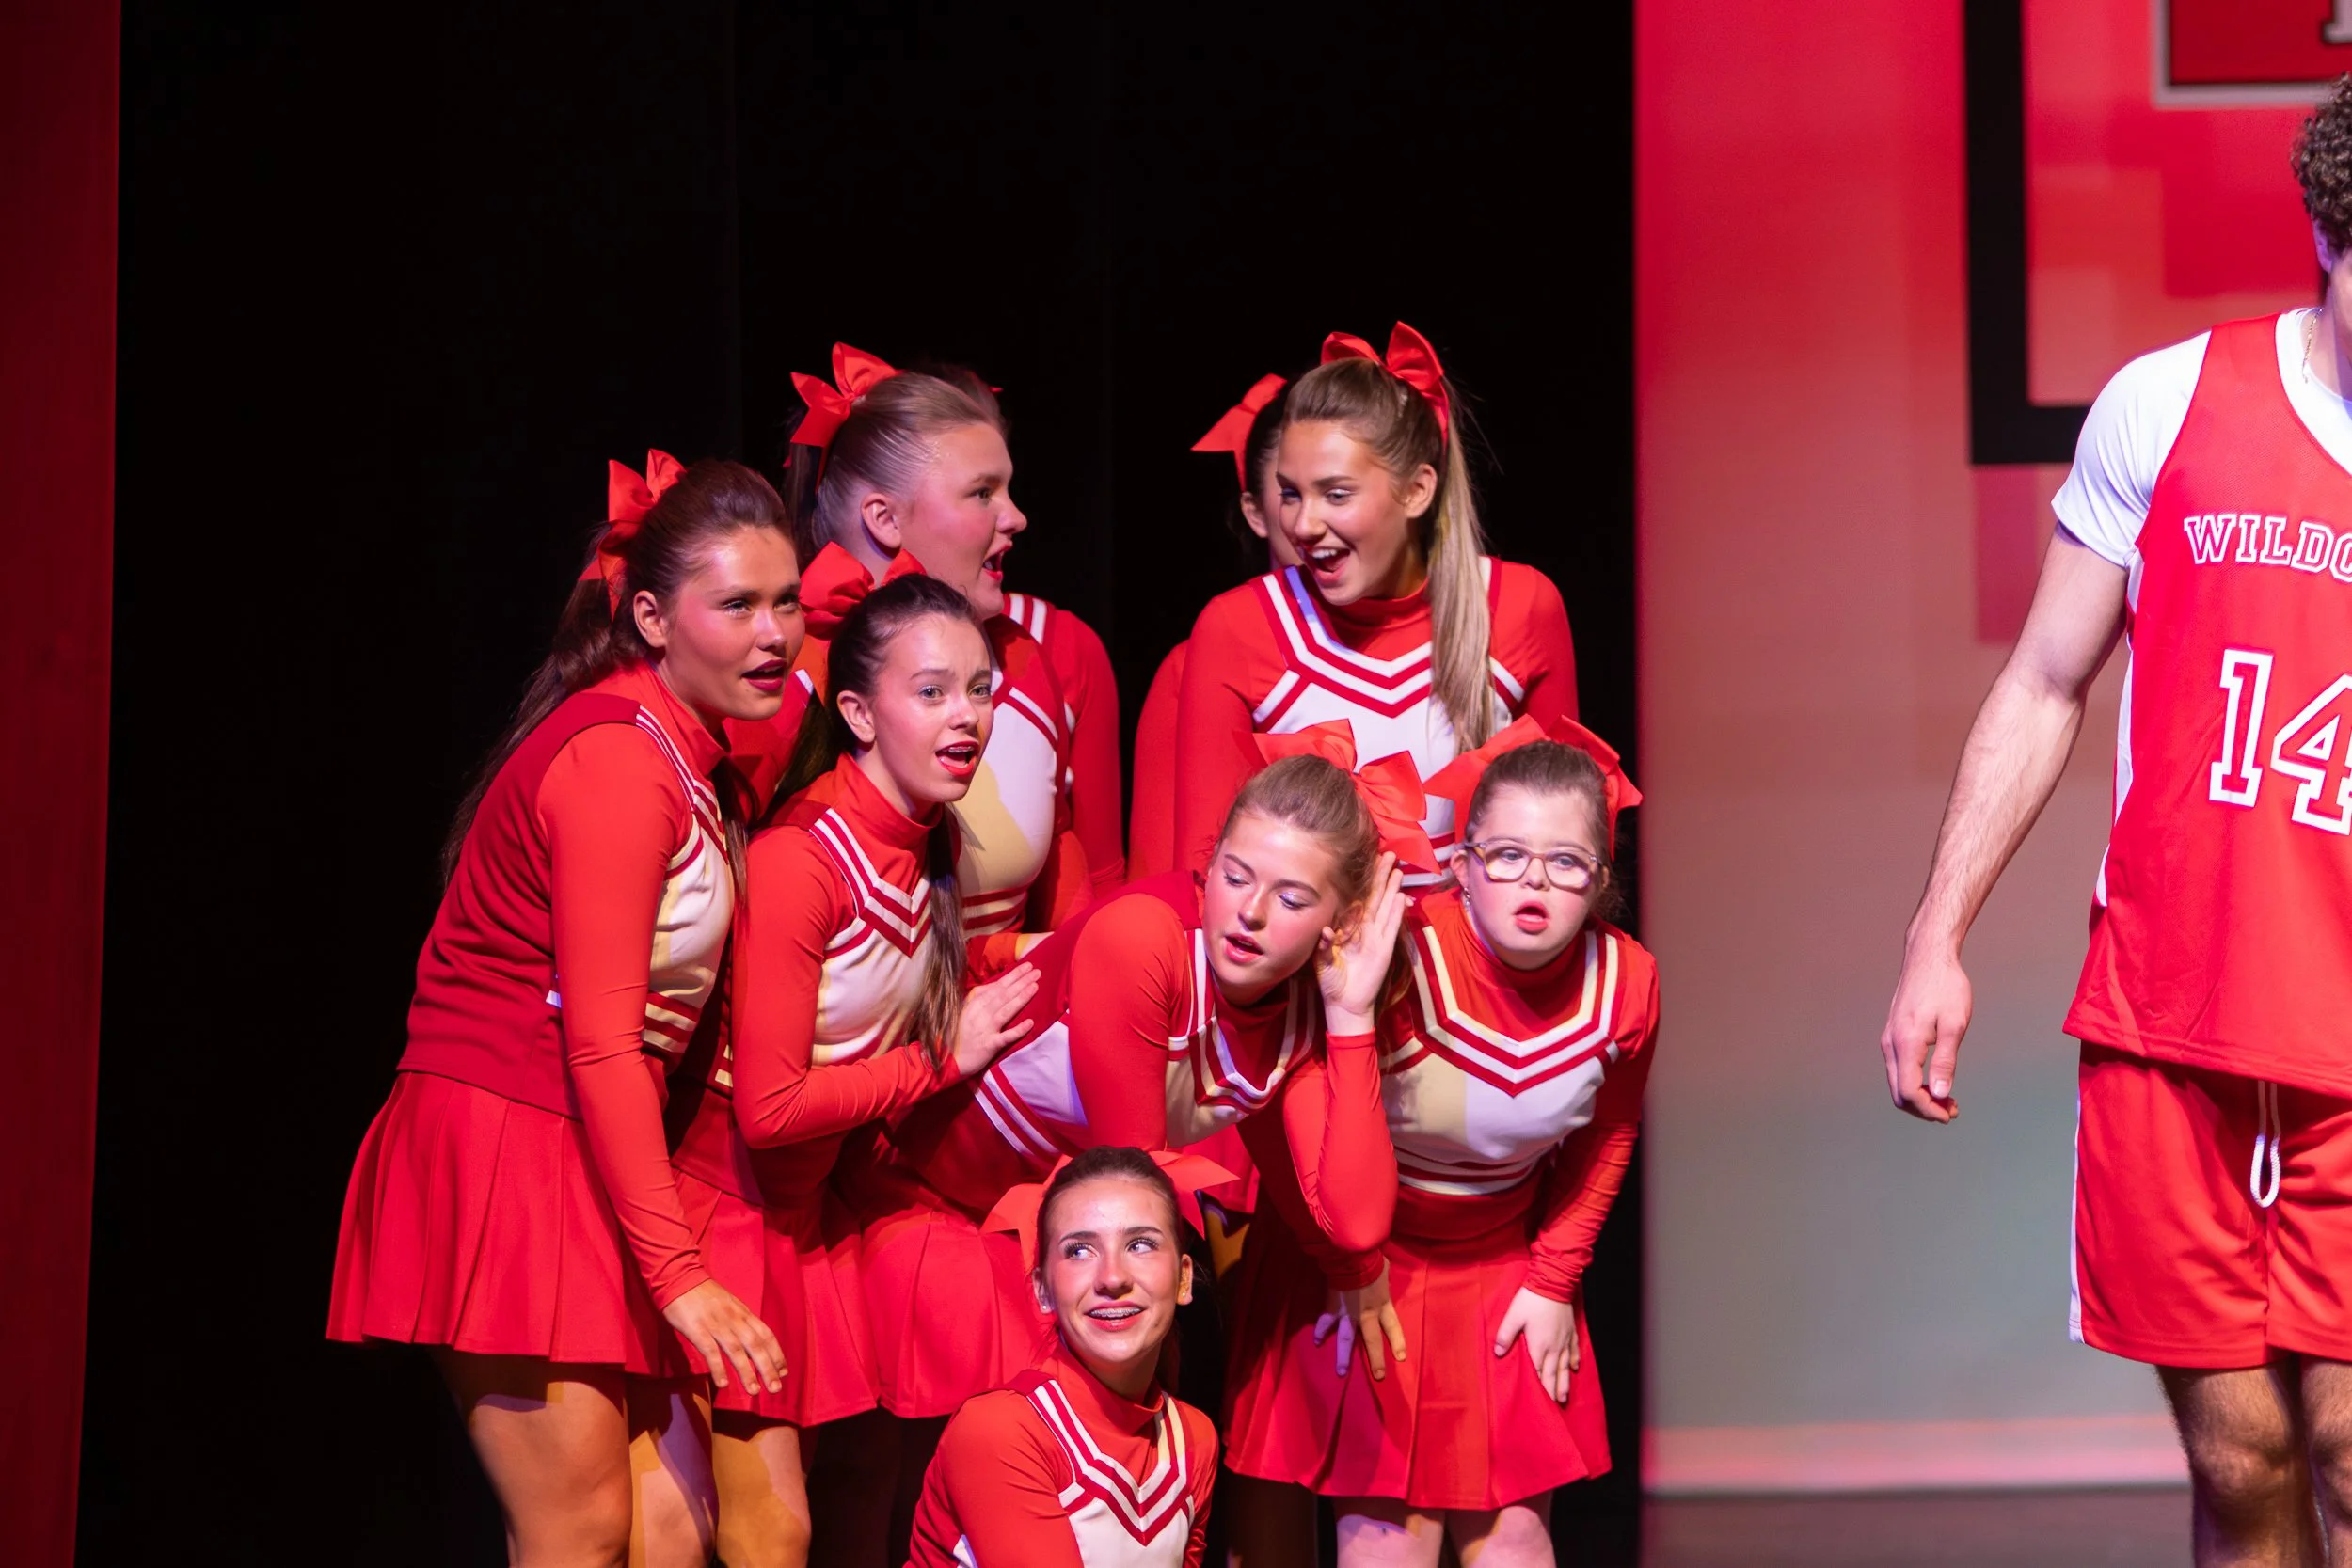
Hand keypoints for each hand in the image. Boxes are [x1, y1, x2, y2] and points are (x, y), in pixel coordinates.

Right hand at [663, 1279, 784, 1394]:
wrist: (679, 1276)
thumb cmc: (704, 1294)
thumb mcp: (729, 1304)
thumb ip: (741, 1322)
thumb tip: (752, 1345)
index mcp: (743, 1313)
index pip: (766, 1334)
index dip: (776, 1354)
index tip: (784, 1372)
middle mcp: (733, 1319)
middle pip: (755, 1345)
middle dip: (768, 1367)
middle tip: (775, 1388)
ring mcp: (716, 1324)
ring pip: (736, 1350)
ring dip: (746, 1372)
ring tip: (754, 1391)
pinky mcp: (697, 1329)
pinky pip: (710, 1350)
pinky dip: (718, 1367)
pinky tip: (723, 1384)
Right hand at [952, 962, 1039, 1078]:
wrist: (948, 1061)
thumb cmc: (957, 1035)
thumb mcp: (963, 1011)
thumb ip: (977, 997)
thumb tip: (994, 985)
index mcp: (973, 1005)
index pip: (997, 987)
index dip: (1012, 976)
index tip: (1027, 966)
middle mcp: (980, 1015)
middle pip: (1004, 995)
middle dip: (1021, 982)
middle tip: (1037, 971)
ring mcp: (985, 1030)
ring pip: (1006, 1011)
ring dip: (1021, 998)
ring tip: (1035, 986)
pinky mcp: (989, 1046)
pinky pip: (1005, 1037)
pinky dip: (1017, 1030)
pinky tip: (1030, 1023)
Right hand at [1312, 1260, 1406, 1380]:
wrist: (1350, 1257)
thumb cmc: (1371, 1261)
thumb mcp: (1384, 1270)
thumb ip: (1383, 1280)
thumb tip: (1382, 1278)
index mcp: (1382, 1304)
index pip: (1393, 1327)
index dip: (1397, 1342)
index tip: (1401, 1358)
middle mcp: (1367, 1314)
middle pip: (1372, 1341)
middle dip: (1376, 1360)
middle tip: (1378, 1376)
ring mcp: (1348, 1314)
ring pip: (1346, 1340)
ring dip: (1343, 1357)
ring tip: (1341, 1373)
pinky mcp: (1333, 1308)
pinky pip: (1326, 1322)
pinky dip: (1321, 1331)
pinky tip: (1317, 1342)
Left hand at [1317, 853, 1406, 1035]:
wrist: (1344, 1003)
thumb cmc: (1331, 980)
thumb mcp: (1322, 961)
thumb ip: (1325, 945)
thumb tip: (1326, 930)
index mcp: (1348, 927)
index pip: (1357, 898)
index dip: (1363, 880)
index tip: (1367, 860)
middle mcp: (1363, 928)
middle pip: (1374, 896)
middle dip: (1381, 876)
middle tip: (1389, 854)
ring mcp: (1376, 937)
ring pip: (1385, 907)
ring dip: (1391, 889)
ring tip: (1398, 869)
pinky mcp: (1384, 948)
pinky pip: (1391, 926)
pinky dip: (1397, 912)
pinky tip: (1402, 897)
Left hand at [1494, 1287, 1578, 1403]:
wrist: (1553, 1283)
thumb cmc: (1531, 1300)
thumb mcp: (1513, 1316)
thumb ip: (1505, 1335)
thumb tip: (1497, 1353)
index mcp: (1538, 1346)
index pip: (1538, 1373)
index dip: (1539, 1388)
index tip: (1540, 1404)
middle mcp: (1553, 1347)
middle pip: (1553, 1374)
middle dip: (1553, 1391)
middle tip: (1555, 1407)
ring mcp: (1564, 1340)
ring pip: (1565, 1367)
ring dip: (1564, 1382)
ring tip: (1565, 1397)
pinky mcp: (1571, 1331)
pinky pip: (1573, 1351)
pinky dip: (1573, 1361)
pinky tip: (1574, 1369)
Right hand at [1880, 941, 1970, 1122]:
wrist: (1928, 957)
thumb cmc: (1945, 987)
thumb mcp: (1954, 1025)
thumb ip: (1945, 1061)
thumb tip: (1941, 1094)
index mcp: (1905, 1043)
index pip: (1909, 1092)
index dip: (1929, 1109)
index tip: (1951, 1114)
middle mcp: (1890, 1044)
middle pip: (1899, 1093)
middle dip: (1924, 1108)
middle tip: (1952, 1111)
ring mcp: (1888, 1039)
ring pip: (1897, 1083)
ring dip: (1920, 1097)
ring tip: (1948, 1100)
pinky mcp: (1893, 1035)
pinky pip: (1898, 1069)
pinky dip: (1915, 1083)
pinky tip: (1935, 1080)